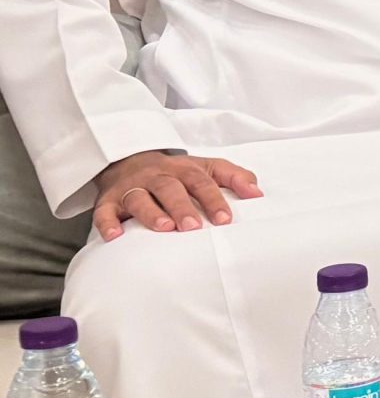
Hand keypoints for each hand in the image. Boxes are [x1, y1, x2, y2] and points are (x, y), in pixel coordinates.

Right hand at [92, 151, 261, 240]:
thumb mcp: (207, 167)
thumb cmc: (176, 172)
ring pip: (139, 197)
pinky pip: (104, 210)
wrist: (129, 160)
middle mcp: (157, 176)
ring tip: (164, 228)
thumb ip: (234, 177)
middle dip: (182, 206)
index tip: (225, 219)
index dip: (213, 199)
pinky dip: (107, 222)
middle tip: (193, 227)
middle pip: (169, 188)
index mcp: (184, 169)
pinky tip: (114, 236)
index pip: (201, 181)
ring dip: (151, 213)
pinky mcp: (108, 200)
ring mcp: (132, 187)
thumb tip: (258, 193)